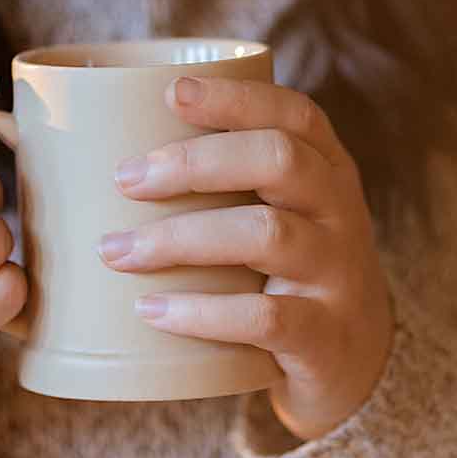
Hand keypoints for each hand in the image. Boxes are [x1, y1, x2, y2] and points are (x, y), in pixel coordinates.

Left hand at [99, 76, 392, 441]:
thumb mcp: (278, 213)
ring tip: (116, 251)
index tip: (172, 92)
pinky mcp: (325, 337)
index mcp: (327, 169)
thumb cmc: (286, 272)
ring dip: (181, 238)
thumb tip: (98, 155)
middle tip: (125, 179)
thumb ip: (222, 182)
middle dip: (194, 162)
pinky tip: (152, 310)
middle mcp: (340, 212)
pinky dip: (202, 312)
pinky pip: (265, 317)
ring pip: (266, 235)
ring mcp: (338, 274)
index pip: (293, 115)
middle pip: (278, 160)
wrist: (358, 364)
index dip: (236, 98)